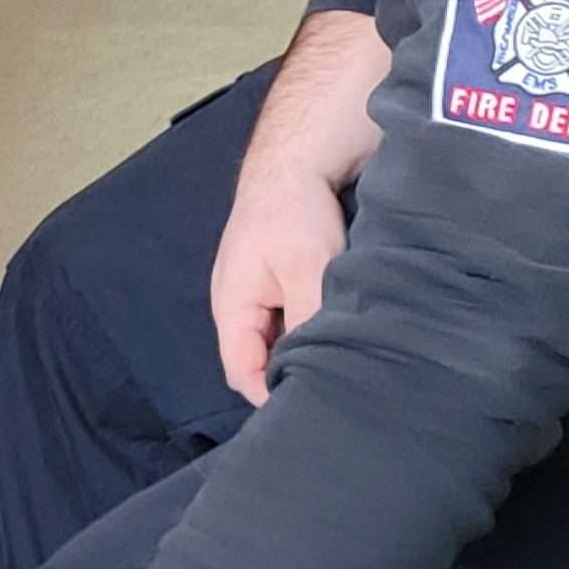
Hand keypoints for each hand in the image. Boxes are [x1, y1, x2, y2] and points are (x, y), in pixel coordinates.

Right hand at [209, 144, 346, 405]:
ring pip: (276, 342)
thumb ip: (305, 323)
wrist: (297, 161)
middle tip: (329, 392)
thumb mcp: (306, 270)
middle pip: (257, 361)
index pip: (241, 373)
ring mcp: (258, 295)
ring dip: (301, 353)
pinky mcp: (279, 285)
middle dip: (287, 378)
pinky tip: (336, 336)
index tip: (309, 408)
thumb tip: (313, 372)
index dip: (271, 396)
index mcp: (231, 307)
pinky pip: (289, 322)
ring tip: (337, 367)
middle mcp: (239, 307)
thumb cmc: (295, 212)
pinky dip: (308, 332)